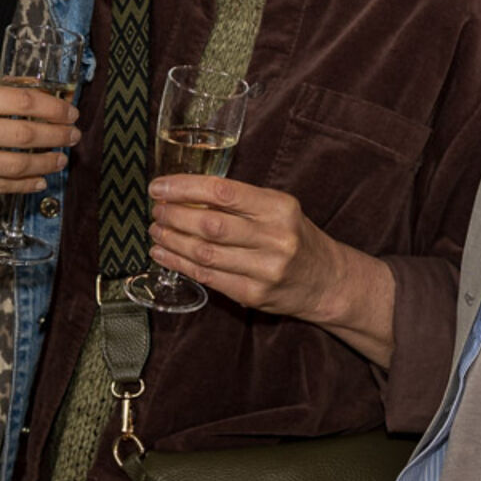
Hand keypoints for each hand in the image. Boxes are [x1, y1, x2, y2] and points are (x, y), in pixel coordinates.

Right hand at [0, 79, 79, 198]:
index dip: (53, 108)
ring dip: (47, 162)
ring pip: (16, 164)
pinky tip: (39, 180)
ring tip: (61, 158)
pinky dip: (25, 184)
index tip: (69, 110)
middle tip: (73, 135)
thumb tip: (29, 89)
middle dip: (57, 135)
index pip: (21, 101)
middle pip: (24, 133)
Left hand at [147, 174, 347, 320]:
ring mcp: (264, 270)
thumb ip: (239, 201)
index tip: (159, 186)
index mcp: (279, 208)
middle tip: (155, 209)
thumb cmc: (294, 236)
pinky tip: (163, 254)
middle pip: (210, 225)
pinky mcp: (253, 295)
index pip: (223, 192)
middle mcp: (274, 238)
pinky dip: (179, 264)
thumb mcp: (278, 209)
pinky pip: (208, 277)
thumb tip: (184, 193)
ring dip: (171, 241)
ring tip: (155, 230)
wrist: (326, 280)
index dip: (185, 188)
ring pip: (205, 253)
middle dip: (174, 215)